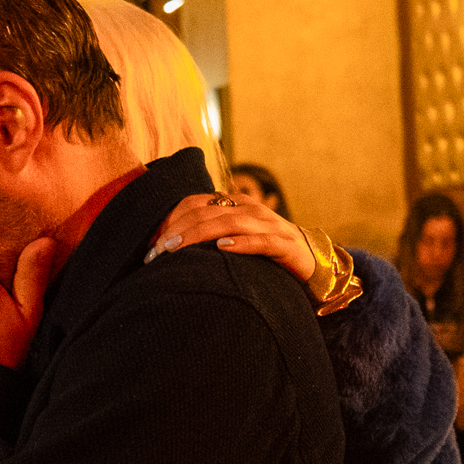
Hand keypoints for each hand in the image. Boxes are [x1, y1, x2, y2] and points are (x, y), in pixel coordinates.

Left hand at [149, 192, 314, 281]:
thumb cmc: (265, 252)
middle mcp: (250, 209)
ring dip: (199, 235)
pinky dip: (242, 244)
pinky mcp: (284, 245)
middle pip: (206, 213)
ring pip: (229, 223)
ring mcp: (268, 225)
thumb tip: (169, 245)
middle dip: (177, 231)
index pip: (196, 203)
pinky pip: (261, 242)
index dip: (171, 220)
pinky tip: (223, 248)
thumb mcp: (235, 237)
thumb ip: (209, 235)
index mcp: (235, 204)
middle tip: (155, 252)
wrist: (311, 260)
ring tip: (177, 248)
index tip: (152, 242)